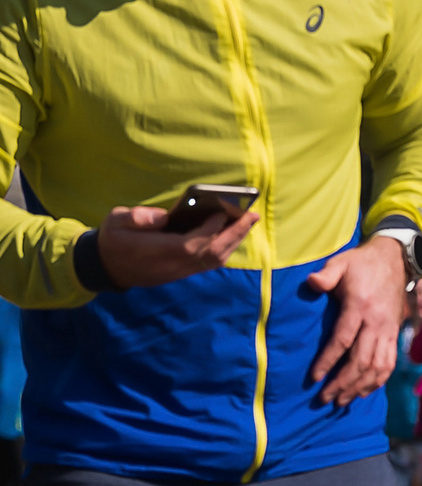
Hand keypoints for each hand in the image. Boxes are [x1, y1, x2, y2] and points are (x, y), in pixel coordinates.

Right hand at [94, 203, 257, 288]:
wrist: (107, 267)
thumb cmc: (113, 239)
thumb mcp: (115, 221)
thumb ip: (137, 217)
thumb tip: (165, 216)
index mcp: (156, 251)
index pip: (191, 244)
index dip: (209, 230)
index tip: (222, 212)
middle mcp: (173, 265)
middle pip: (212, 254)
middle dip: (234, 234)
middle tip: (251, 215)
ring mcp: (180, 271)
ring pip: (215, 261)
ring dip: (234, 241)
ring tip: (248, 221)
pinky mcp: (183, 273)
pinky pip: (211, 263)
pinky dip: (226, 247)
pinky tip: (233, 233)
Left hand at [307, 233, 407, 404]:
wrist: (395, 260)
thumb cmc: (361, 263)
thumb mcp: (341, 262)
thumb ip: (326, 274)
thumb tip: (312, 283)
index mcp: (360, 306)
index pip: (343, 340)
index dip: (328, 361)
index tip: (314, 378)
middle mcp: (377, 323)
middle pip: (361, 361)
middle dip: (342, 383)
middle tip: (324, 398)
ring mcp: (388, 331)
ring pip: (377, 367)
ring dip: (359, 387)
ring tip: (341, 401)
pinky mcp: (394, 334)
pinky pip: (389, 364)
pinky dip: (377, 381)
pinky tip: (363, 392)